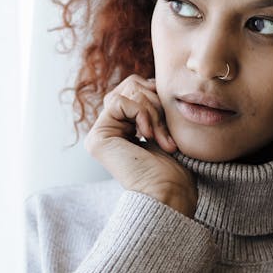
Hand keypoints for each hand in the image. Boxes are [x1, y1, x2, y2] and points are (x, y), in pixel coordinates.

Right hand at [85, 76, 196, 216]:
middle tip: (165, 131)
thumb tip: (149, 80)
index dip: (156, 95)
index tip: (170, 121)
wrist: (170, 192)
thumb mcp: (163, 126)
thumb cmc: (175, 168)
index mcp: (122, 127)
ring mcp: (99, 135)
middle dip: (155, 102)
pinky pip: (120, 102)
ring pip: (127, 92)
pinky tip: (147, 135)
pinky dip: (141, 114)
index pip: (136, 88)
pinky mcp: (97, 138)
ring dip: (152, 111)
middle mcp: (107, 130)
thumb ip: (150, 105)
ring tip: (161, 137)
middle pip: (130, 85)